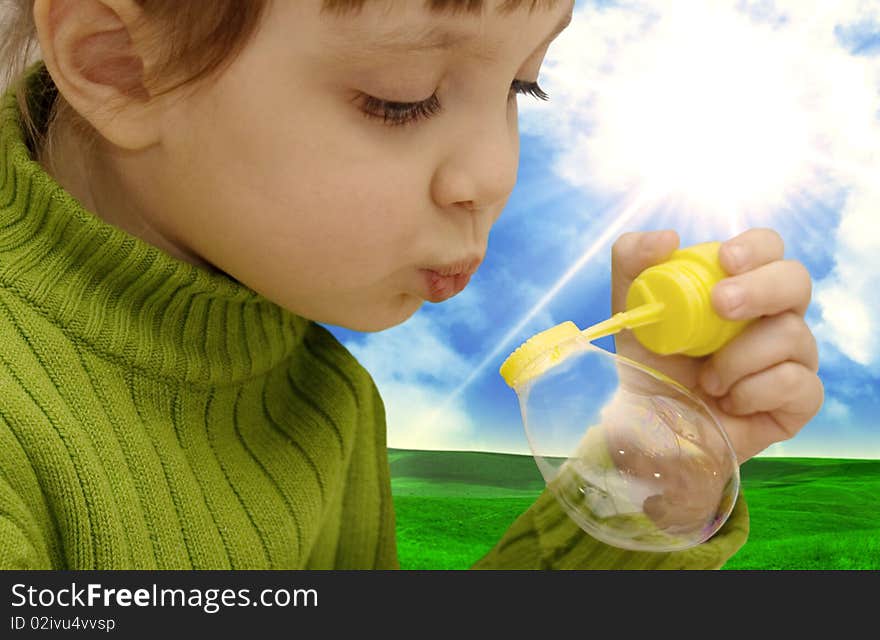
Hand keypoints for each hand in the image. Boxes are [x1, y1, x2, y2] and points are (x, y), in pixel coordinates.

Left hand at [610, 228, 823, 463]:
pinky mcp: (799, 401)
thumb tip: (669, 238)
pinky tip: (728, 403)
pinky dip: (753, 392)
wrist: (648, 428)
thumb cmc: (648, 365)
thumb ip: (632, 260)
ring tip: (706, 380)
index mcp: (740, 288)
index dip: (757, 248)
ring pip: (792, 336)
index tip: (726, 260)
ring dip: (737, 358)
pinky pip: (798, 384)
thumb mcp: (630, 308)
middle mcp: (773, 318)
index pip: (769, 249)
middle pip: (797, 281)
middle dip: (761, 288)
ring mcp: (792, 359)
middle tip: (720, 306)